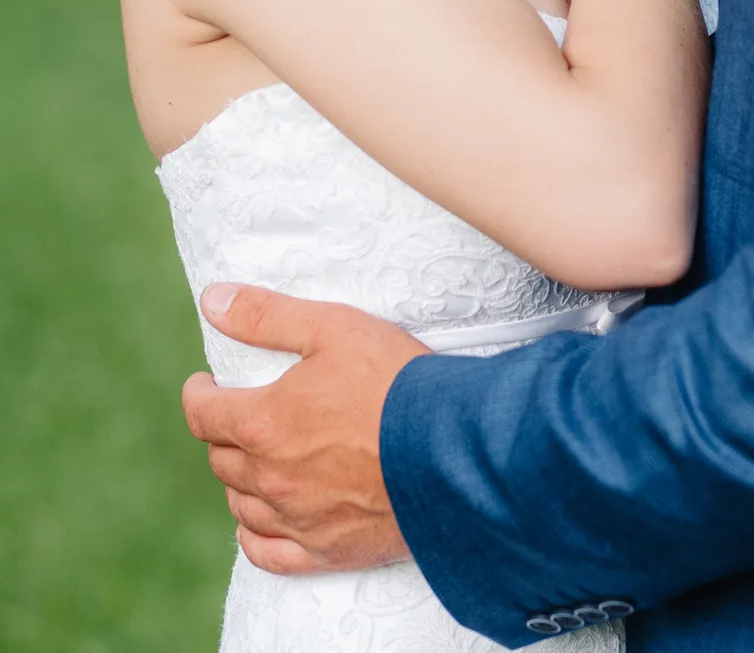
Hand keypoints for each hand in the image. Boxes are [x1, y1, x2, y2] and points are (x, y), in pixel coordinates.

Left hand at [181, 283, 427, 575]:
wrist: (452, 449)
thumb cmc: (393, 380)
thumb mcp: (331, 327)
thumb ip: (266, 316)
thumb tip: (210, 301)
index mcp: (265, 423)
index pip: (204, 413)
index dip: (199, 393)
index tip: (205, 382)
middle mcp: (271, 478)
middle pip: (222, 459)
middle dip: (223, 431)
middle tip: (239, 412)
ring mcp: (297, 520)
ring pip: (242, 505)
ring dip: (239, 479)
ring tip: (253, 458)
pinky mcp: (327, 551)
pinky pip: (268, 554)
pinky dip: (255, 537)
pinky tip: (259, 523)